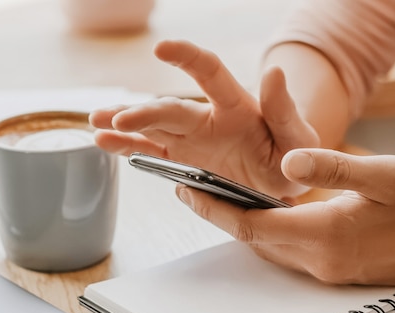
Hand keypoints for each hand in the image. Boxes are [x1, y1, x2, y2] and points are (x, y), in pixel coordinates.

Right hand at [89, 40, 318, 197]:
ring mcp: (191, 139)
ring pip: (151, 127)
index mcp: (236, 106)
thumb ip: (284, 110)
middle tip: (118, 117)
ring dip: (124, 123)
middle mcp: (207, 118)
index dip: (186, 58)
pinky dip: (127, 147)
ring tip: (96, 122)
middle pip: (170, 109)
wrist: (280, 181)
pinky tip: (104, 141)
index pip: (209, 73)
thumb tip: (274, 71)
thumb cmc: (291, 155)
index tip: (162, 49)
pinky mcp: (182, 160)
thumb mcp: (297, 138)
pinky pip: (150, 152)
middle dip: (144, 112)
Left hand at [176, 148, 394, 297]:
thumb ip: (333, 167)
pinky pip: (287, 255)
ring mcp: (327, 270)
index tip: (186, 190)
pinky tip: (263, 216)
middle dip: (219, 216)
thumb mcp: (385, 175)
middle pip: (253, 239)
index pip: (251, 223)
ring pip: (268, 249)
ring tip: (217, 200)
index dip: (214, 208)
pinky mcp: (337, 271)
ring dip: (241, 226)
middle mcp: (319, 259)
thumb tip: (287, 163)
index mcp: (324, 233)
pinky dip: (266, 234)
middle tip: (192, 191)